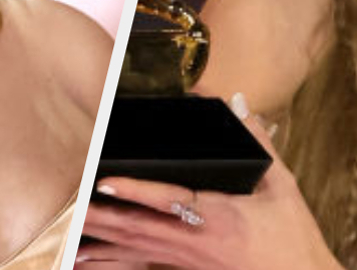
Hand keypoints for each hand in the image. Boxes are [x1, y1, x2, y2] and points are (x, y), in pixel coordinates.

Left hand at [78, 95, 342, 269]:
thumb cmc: (293, 238)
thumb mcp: (281, 185)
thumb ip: (256, 141)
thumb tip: (235, 103)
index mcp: (217, 216)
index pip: (167, 200)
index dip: (133, 190)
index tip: (103, 181)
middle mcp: (194, 241)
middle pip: (136, 228)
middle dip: (97, 218)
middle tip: (65, 206)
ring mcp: (186, 260)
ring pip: (132, 249)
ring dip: (96, 241)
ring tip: (64, 235)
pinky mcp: (183, 269)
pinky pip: (139, 264)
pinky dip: (109, 261)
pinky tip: (84, 260)